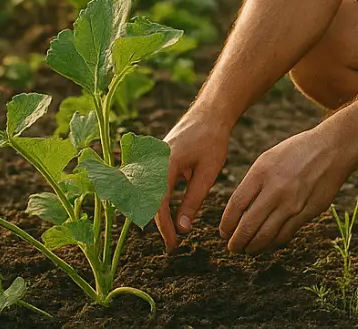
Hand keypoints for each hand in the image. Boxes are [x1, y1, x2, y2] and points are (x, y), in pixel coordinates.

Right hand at [154, 107, 231, 251]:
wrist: (210, 113)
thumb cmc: (212, 139)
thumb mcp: (208, 172)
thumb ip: (193, 200)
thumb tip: (182, 229)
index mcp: (164, 163)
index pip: (157, 203)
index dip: (165, 227)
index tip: (174, 244)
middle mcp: (151, 160)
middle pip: (147, 200)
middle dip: (158, 223)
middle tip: (172, 244)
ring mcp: (151, 158)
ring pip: (146, 193)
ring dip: (156, 213)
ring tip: (171, 233)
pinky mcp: (155, 159)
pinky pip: (149, 184)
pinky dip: (156, 201)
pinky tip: (169, 215)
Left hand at [219, 127, 351, 254]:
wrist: (331, 149)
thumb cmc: (296, 152)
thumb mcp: (268, 159)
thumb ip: (253, 183)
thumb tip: (239, 211)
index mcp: (261, 172)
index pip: (236, 205)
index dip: (226, 224)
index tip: (223, 232)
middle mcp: (275, 189)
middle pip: (248, 225)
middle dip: (237, 241)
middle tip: (233, 247)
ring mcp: (292, 203)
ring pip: (266, 235)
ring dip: (253, 247)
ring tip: (248, 249)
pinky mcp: (308, 212)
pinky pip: (285, 234)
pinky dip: (273, 243)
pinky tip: (268, 243)